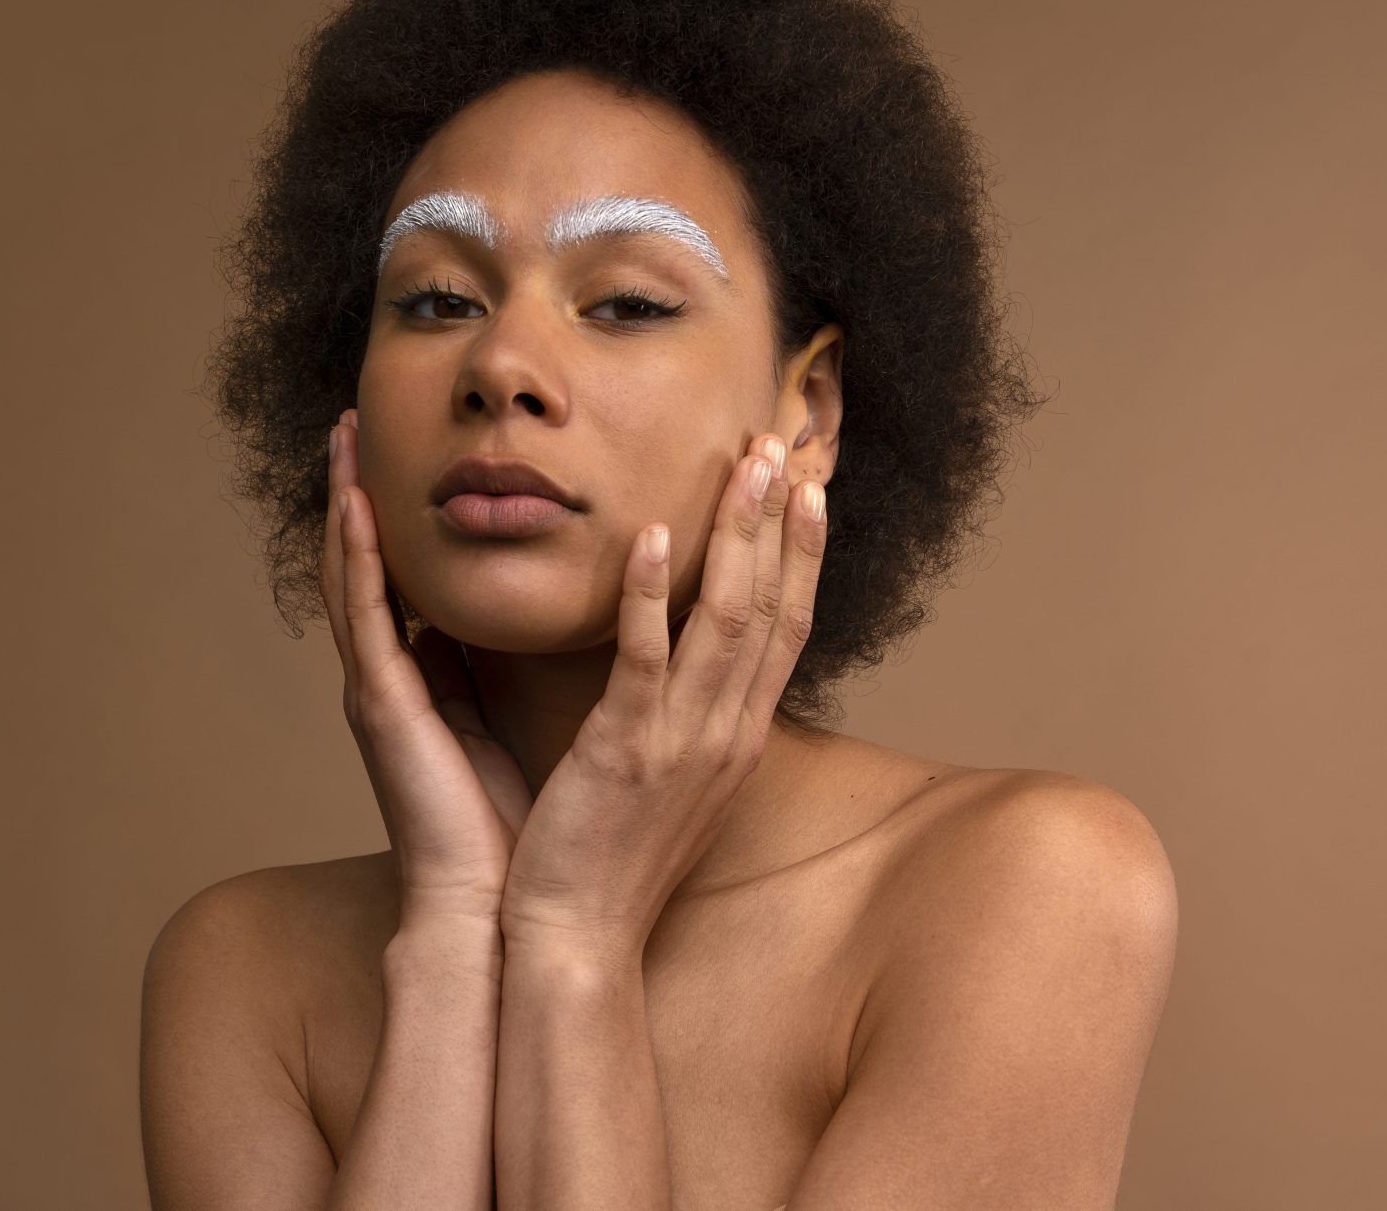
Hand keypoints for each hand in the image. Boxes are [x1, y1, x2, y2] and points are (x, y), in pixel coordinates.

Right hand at [324, 407, 536, 926]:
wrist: (501, 911)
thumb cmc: (521, 829)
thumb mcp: (520, 726)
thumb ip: (512, 675)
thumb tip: (542, 618)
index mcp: (431, 682)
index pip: (410, 580)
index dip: (401, 520)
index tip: (397, 454)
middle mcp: (395, 679)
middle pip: (369, 565)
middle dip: (359, 492)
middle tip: (352, 418)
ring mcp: (381, 692)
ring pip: (355, 578)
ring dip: (345, 504)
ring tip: (341, 435)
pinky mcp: (385, 709)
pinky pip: (367, 619)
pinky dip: (358, 560)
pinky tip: (356, 507)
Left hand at [497, 433, 827, 958]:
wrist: (577, 942)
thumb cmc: (608, 859)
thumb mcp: (667, 778)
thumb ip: (679, 713)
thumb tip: (674, 656)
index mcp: (739, 738)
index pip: (787, 630)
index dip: (802, 556)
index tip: (809, 489)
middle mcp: (728, 734)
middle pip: (772, 610)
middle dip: (782, 523)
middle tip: (782, 445)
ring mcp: (682, 743)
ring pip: (726, 622)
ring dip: (737, 536)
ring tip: (744, 465)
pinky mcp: (624, 753)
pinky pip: (644, 662)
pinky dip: (649, 596)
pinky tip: (649, 535)